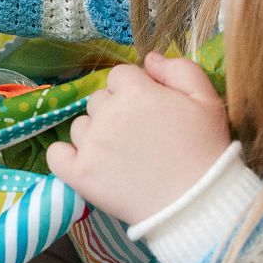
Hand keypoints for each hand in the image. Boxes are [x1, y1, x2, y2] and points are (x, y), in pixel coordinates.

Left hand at [46, 53, 231, 224]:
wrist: (197, 203)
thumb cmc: (205, 151)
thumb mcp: (206, 100)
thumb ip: (179, 70)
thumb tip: (149, 59)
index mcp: (136, 92)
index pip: (120, 76)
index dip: (135, 91)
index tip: (150, 111)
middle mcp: (107, 113)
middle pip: (99, 100)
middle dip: (116, 111)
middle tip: (140, 137)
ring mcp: (90, 144)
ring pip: (81, 126)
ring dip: (96, 135)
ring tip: (122, 156)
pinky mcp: (79, 173)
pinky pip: (56, 154)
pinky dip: (67, 157)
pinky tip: (86, 163)